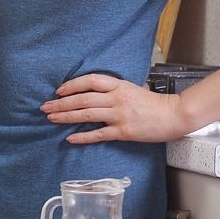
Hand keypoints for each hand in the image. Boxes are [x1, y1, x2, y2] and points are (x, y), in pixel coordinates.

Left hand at [41, 73, 190, 143]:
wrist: (174, 115)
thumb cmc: (154, 103)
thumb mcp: (134, 88)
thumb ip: (116, 89)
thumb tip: (97, 91)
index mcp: (119, 86)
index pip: (90, 80)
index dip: (72, 85)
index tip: (59, 90)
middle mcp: (117, 99)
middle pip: (83, 99)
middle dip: (61, 103)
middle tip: (45, 107)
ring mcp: (119, 115)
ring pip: (87, 115)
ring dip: (66, 117)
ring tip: (51, 118)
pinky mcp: (123, 132)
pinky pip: (98, 134)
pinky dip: (83, 137)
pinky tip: (70, 138)